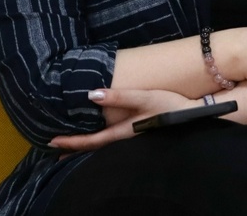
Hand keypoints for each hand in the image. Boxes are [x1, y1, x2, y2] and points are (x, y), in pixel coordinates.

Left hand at [49, 88, 193, 152]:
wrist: (195, 116)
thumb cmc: (170, 106)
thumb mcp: (144, 97)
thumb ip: (119, 97)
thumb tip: (91, 95)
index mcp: (123, 132)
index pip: (91, 141)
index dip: (71, 142)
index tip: (51, 142)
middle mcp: (126, 140)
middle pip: (96, 148)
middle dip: (76, 149)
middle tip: (57, 151)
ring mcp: (135, 139)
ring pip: (105, 147)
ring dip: (88, 147)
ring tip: (75, 148)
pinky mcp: (143, 136)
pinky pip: (115, 143)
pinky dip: (102, 143)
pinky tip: (104, 139)